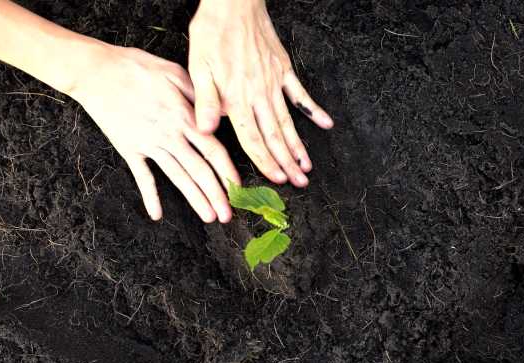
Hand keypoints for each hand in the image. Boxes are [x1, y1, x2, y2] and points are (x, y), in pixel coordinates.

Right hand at [70, 45, 239, 222]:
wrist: (96, 72)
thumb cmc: (135, 67)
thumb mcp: (174, 71)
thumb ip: (198, 93)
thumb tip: (220, 110)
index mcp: (183, 116)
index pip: (213, 149)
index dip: (227, 170)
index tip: (238, 187)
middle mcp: (170, 135)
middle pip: (199, 170)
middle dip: (216, 194)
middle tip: (227, 216)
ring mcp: (149, 144)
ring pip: (177, 177)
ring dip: (194, 199)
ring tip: (208, 216)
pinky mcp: (129, 149)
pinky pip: (142, 177)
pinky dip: (150, 196)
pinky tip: (156, 215)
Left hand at [188, 0, 333, 187]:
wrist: (234, 3)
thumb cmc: (212, 33)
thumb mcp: (198, 67)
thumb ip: (205, 101)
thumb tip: (206, 130)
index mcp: (237, 98)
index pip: (252, 138)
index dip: (264, 161)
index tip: (276, 180)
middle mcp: (259, 94)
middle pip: (274, 135)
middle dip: (286, 162)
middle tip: (299, 183)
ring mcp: (274, 82)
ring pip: (288, 120)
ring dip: (298, 145)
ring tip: (308, 166)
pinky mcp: (282, 68)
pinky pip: (300, 93)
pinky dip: (313, 110)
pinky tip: (325, 124)